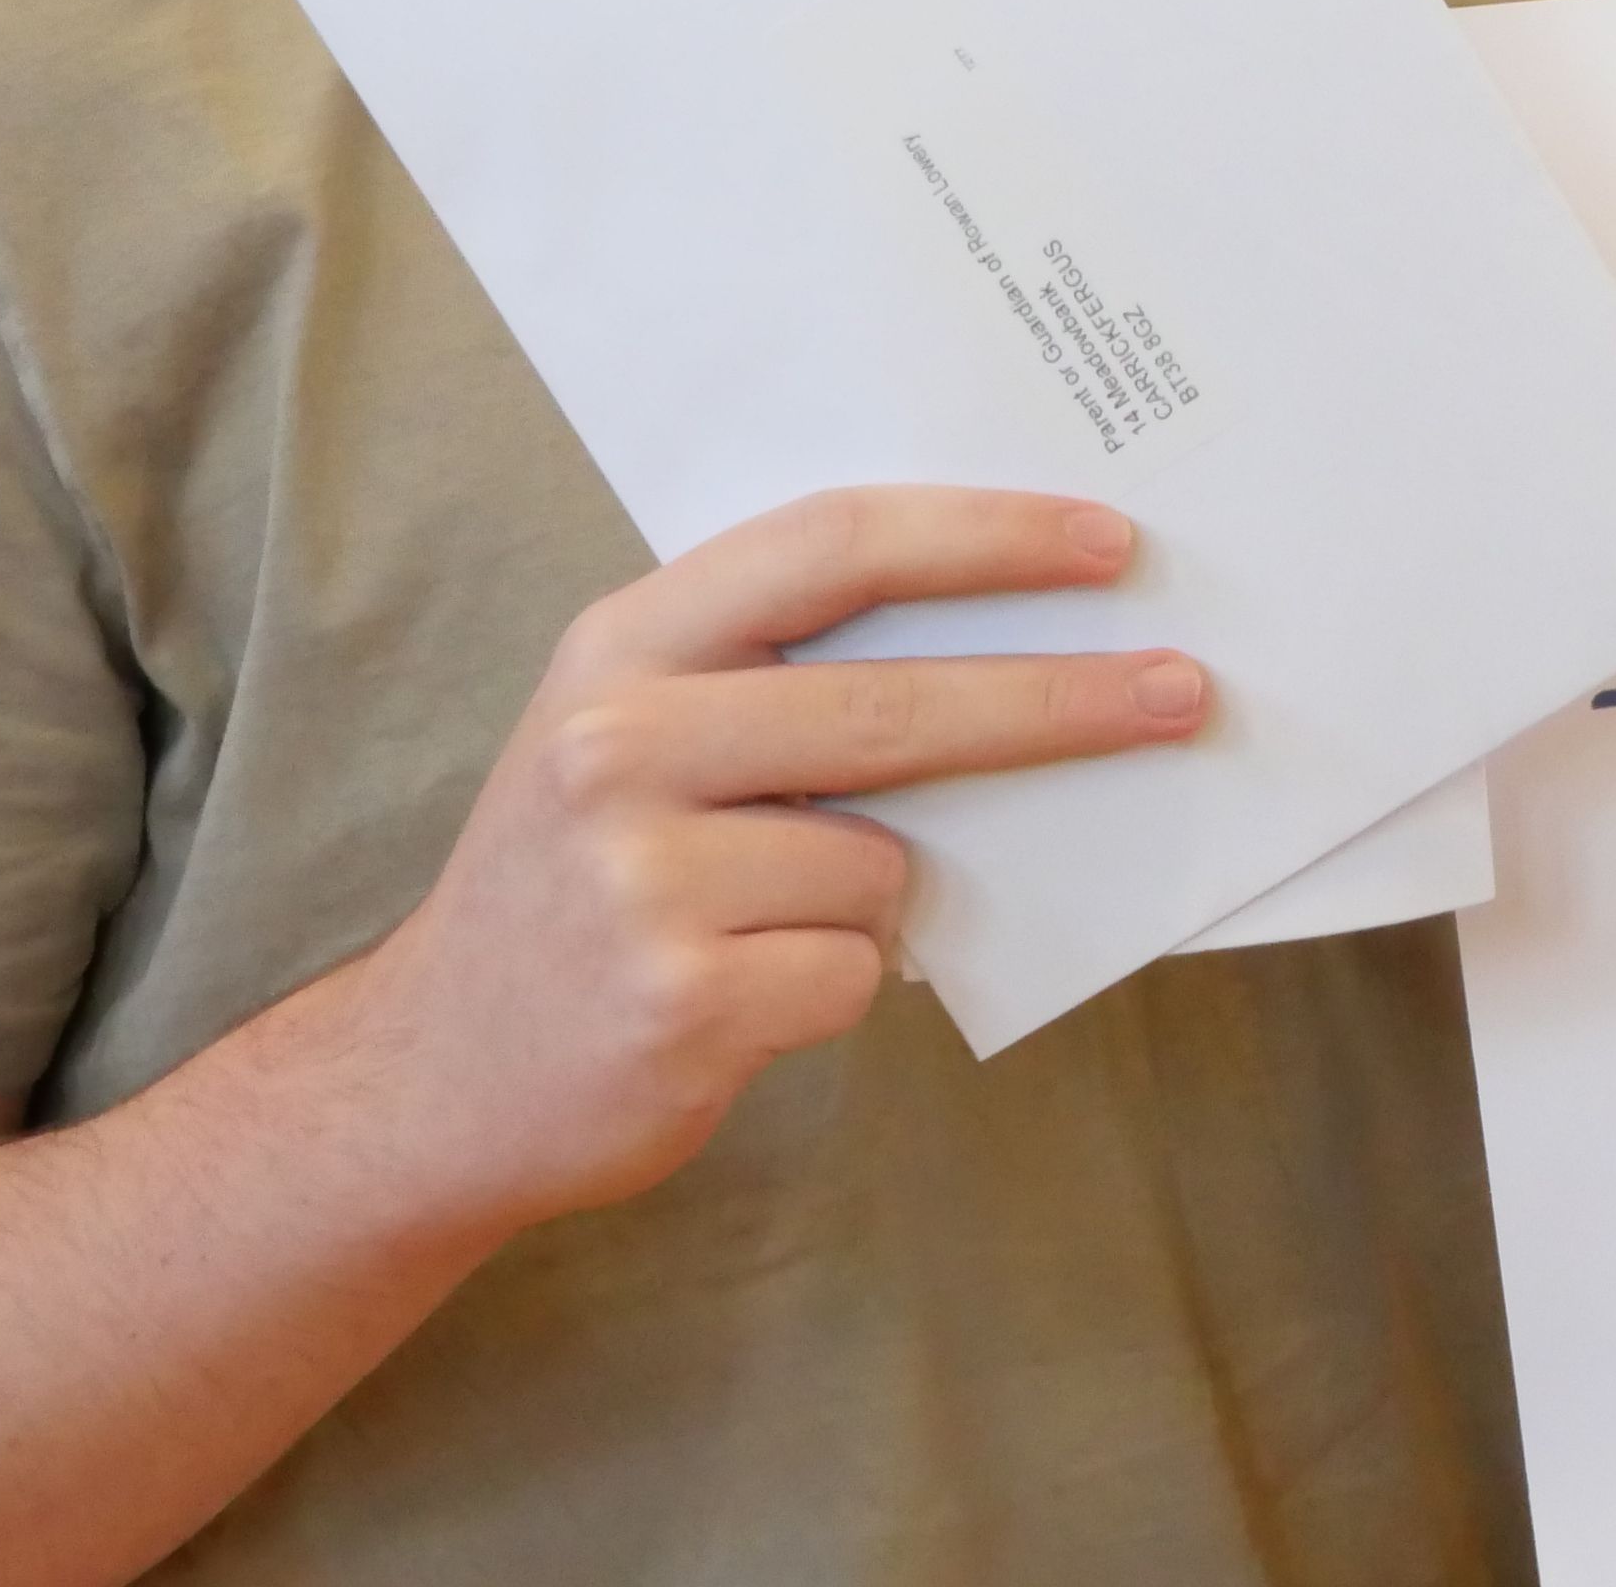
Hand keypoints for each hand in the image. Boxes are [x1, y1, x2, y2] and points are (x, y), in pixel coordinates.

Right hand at [338, 486, 1213, 1236]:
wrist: (430, 1078)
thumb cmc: (578, 888)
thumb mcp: (636, 739)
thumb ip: (778, 681)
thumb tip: (1019, 648)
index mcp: (622, 647)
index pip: (833, 545)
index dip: (985, 537)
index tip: (1109, 545)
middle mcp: (619, 744)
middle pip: (898, 705)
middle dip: (1064, 699)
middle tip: (1185, 693)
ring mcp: (642, 877)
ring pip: (884, 865)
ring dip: (874, 902)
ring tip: (755, 929)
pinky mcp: (680, 1000)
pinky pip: (854, 971)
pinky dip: (834, 987)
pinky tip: (737, 1000)